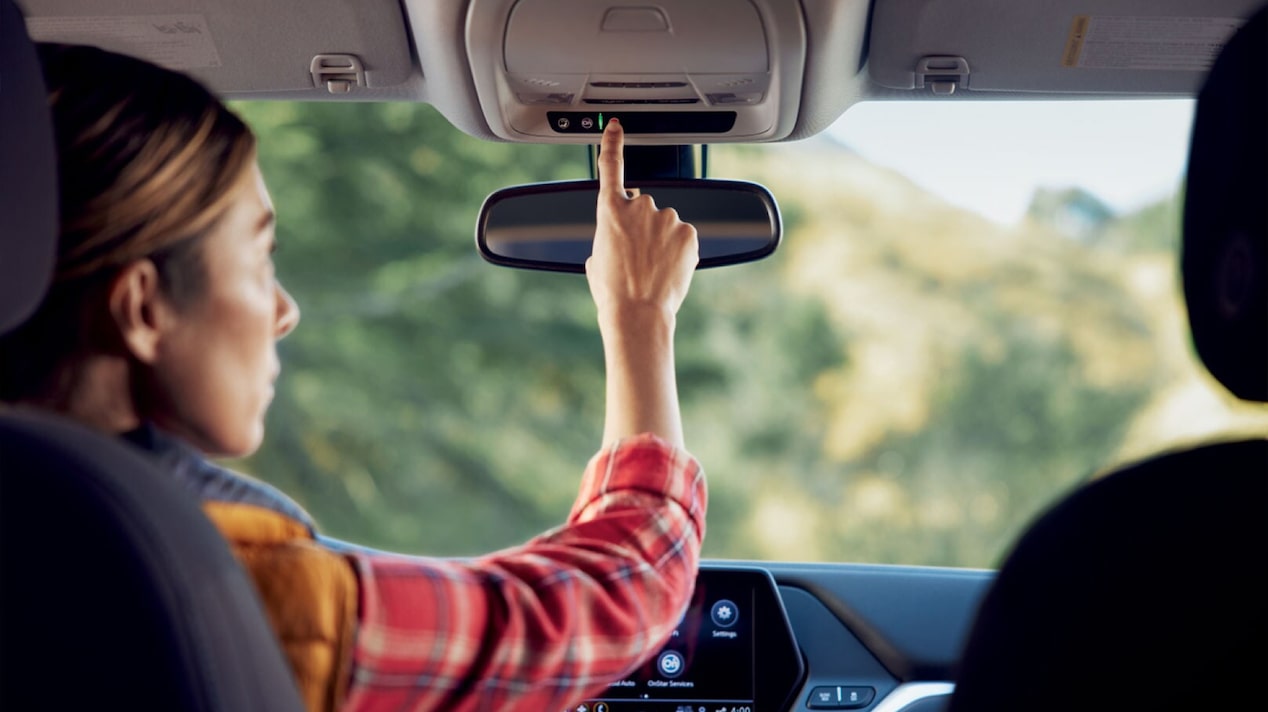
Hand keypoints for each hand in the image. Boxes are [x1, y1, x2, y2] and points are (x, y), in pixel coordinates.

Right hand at [586, 119, 698, 324]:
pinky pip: (683, 237)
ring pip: (665, 224)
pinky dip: (679, 250)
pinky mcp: (689, 232)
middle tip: (636, 257)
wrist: (637, 312)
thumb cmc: (612, 291)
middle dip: (642, 226)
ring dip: (661, 240)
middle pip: (643, 207)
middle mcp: (640, 207)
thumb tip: (618, 239)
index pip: (611, 166)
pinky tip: (669, 269)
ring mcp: (667, 218)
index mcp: (610, 210)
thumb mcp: (596, 259)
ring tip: (652, 268)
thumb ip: (608, 236)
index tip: (616, 126)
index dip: (613, 143)